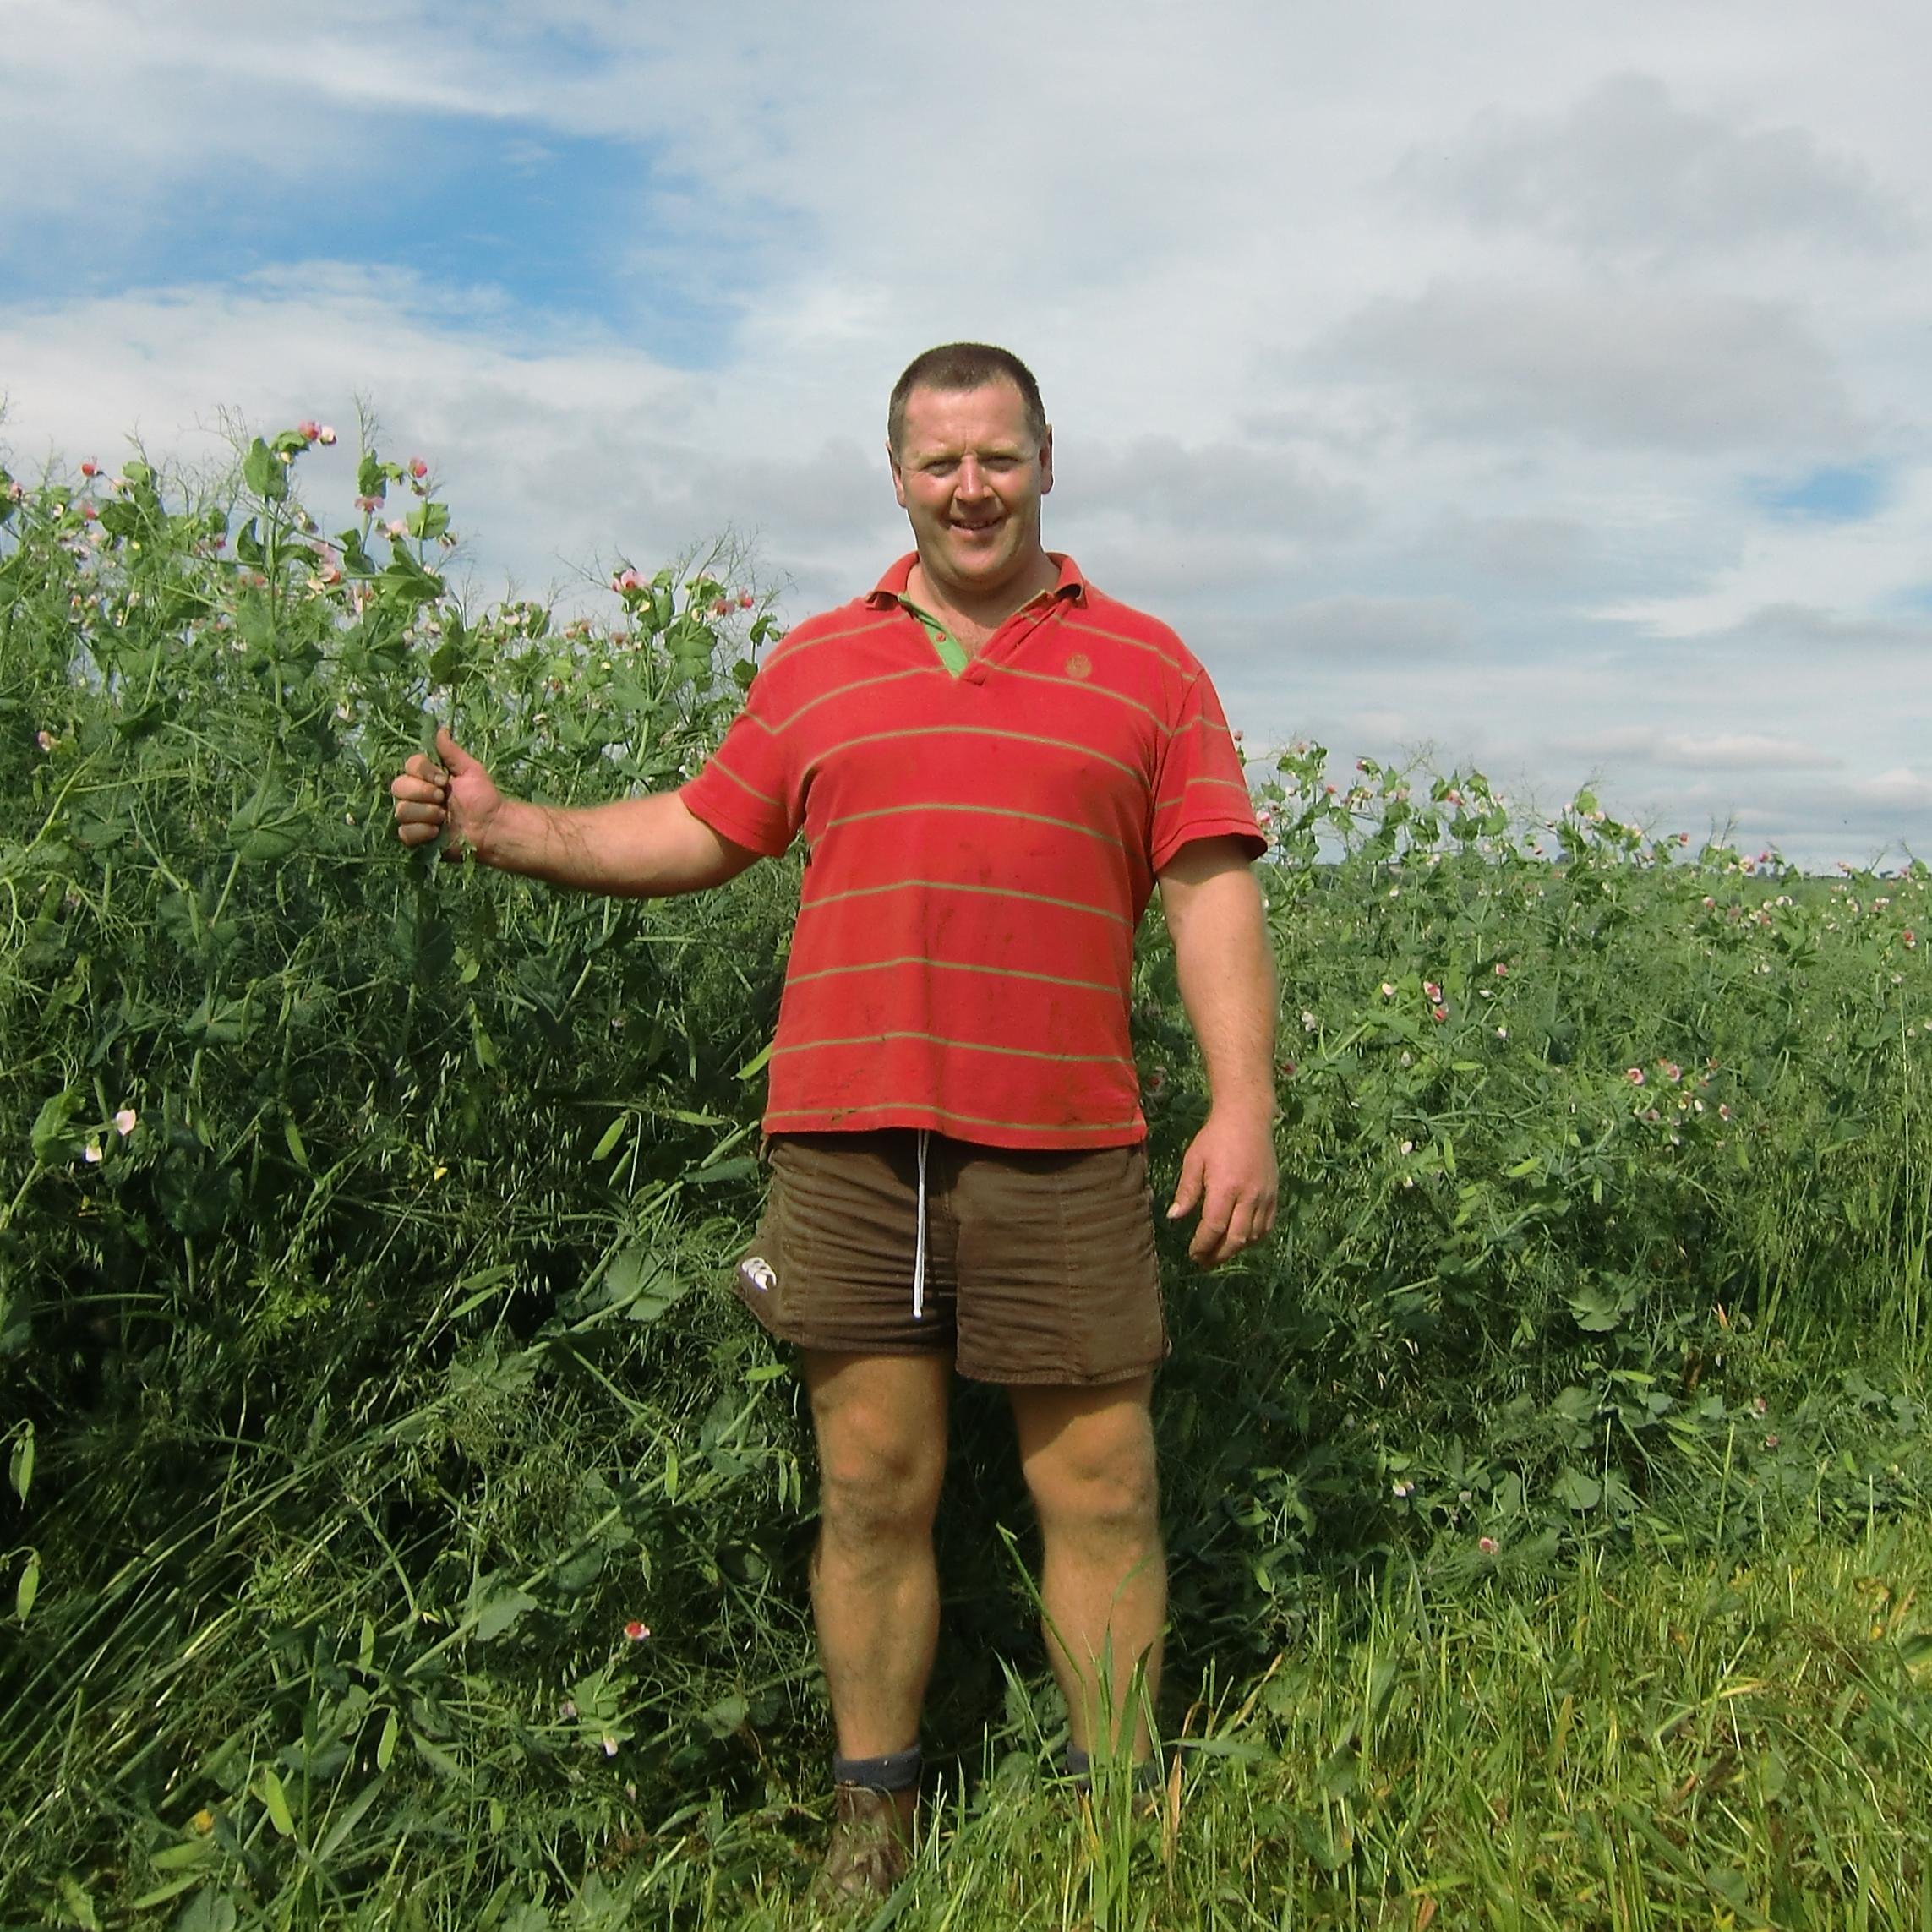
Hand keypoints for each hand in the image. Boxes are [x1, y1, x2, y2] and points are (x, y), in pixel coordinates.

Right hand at [389, 727, 501, 861]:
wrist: (492, 827)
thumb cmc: (484, 798)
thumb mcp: (470, 770)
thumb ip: (452, 752)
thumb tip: (441, 728)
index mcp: (428, 777)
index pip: (408, 766)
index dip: (423, 773)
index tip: (444, 780)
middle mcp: (417, 795)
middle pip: (398, 787)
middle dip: (423, 794)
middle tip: (443, 800)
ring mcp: (415, 816)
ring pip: (401, 810)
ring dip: (427, 813)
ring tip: (445, 818)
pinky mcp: (416, 837)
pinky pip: (404, 832)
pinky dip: (422, 831)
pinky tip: (437, 832)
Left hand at [1167, 1102, 1277, 1267]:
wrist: (1247, 1118)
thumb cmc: (1214, 1137)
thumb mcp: (1193, 1160)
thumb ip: (1186, 1191)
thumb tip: (1174, 1217)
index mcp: (1225, 1188)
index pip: (1214, 1227)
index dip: (1203, 1245)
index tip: (1193, 1254)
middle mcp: (1249, 1196)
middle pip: (1236, 1238)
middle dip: (1218, 1255)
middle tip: (1204, 1261)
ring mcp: (1265, 1196)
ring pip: (1253, 1236)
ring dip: (1236, 1249)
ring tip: (1219, 1252)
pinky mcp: (1274, 1194)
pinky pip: (1267, 1226)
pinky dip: (1254, 1238)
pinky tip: (1241, 1239)